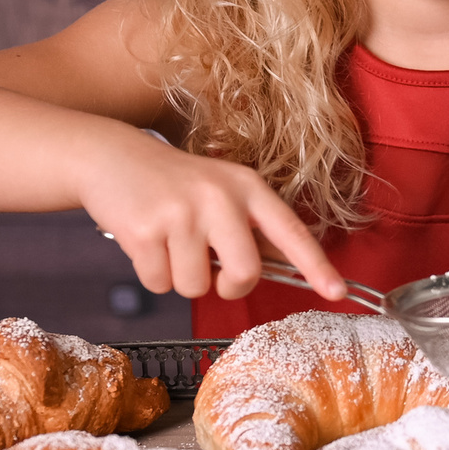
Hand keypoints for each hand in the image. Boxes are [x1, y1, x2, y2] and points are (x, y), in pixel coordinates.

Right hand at [78, 129, 344, 302]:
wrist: (111, 157)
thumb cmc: (174, 184)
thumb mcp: (220, 189)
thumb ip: (249, 226)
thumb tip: (279, 268)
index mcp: (247, 187)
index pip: (290, 231)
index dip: (316, 265)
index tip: (336, 292)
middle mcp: (219, 198)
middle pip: (244, 274)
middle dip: (228, 286)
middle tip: (212, 268)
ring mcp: (181, 214)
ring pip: (196, 286)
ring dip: (181, 277)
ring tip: (169, 241)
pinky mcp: (145, 231)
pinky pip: (159, 284)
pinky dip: (152, 274)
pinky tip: (146, 242)